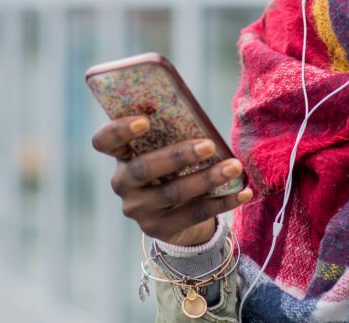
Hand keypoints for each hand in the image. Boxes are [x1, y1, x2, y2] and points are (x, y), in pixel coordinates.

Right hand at [91, 116, 252, 245]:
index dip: (119, 130)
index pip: (104, 141)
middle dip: (178, 155)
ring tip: (235, 167)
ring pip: (173, 193)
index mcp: (121, 156)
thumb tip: (203, 121)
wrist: (174, 214)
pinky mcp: (159, 228)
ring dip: (208, 178)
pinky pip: (194, 214)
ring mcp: (138, 209)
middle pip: (143, 168)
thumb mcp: (166, 149)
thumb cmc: (173, 166)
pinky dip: (223, 202)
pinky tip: (244, 192)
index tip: (146, 121)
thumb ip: (173, 135)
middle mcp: (123, 183)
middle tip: (209, 145)